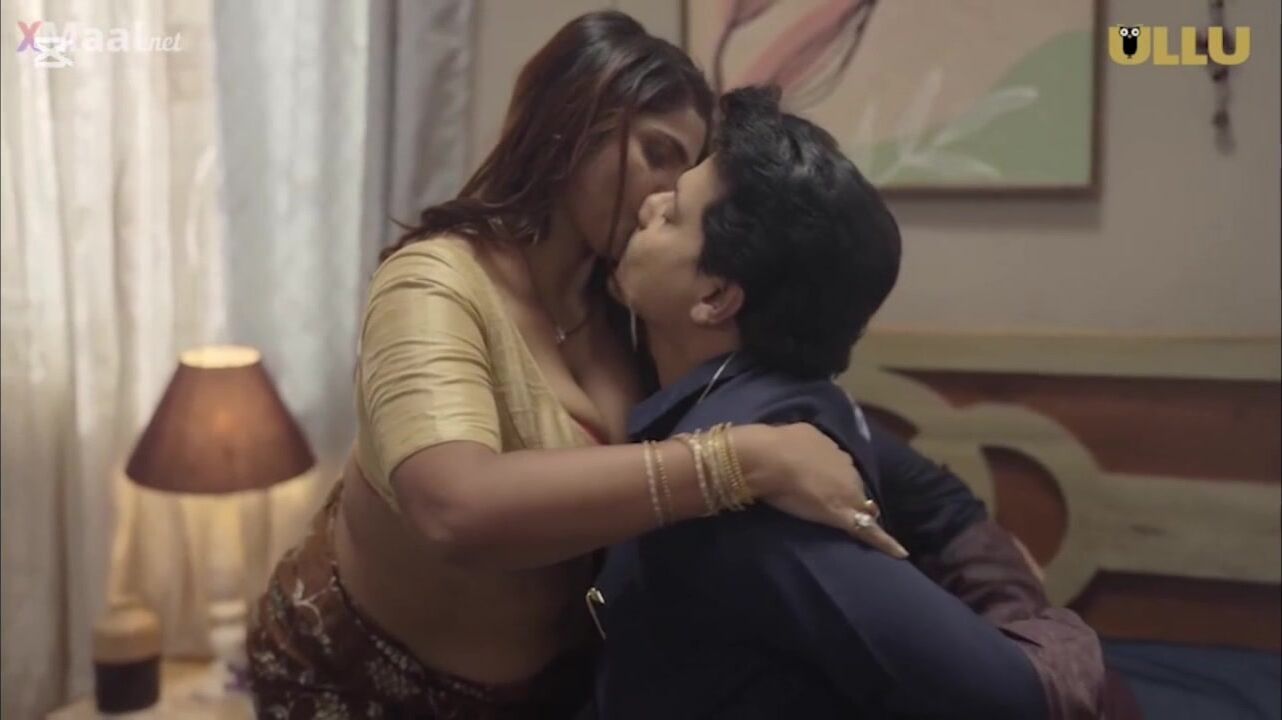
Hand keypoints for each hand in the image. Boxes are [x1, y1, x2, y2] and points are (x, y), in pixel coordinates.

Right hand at [737, 423, 908, 557]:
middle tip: (839, 507)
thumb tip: (805, 448)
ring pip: (862, 507)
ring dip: (860, 514)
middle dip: (850, 496)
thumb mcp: (795, 436)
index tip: (835, 487)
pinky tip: (899, 553)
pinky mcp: (845, 516)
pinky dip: (885, 543)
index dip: (839, 480)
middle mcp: (846, 468)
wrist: (770, 459)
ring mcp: (848, 492)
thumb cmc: (775, 446)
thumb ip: (807, 444)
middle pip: (854, 487)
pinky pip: (868, 531)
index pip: (843, 469)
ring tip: (858, 526)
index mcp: (834, 450)